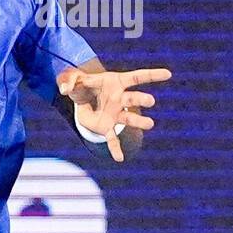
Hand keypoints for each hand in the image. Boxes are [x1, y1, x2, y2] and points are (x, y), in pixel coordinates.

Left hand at [57, 67, 171, 162]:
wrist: (80, 100)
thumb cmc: (81, 85)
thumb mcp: (72, 78)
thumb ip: (69, 80)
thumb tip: (64, 90)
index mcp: (116, 83)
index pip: (137, 77)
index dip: (152, 75)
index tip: (168, 74)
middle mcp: (120, 99)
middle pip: (133, 99)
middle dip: (141, 100)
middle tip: (150, 100)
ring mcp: (116, 114)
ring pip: (129, 119)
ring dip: (139, 122)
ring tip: (150, 124)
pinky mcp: (107, 128)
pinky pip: (112, 139)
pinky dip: (115, 148)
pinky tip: (119, 159)